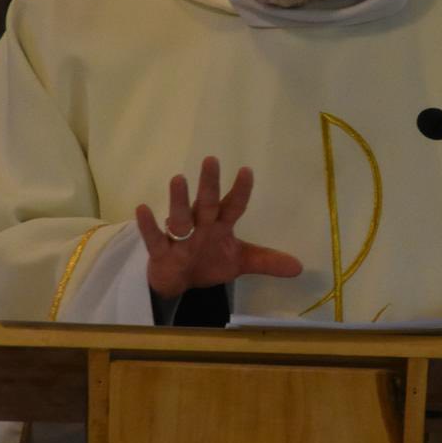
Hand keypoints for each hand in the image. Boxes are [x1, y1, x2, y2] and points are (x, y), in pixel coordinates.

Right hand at [135, 156, 303, 299]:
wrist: (180, 282)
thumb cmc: (209, 261)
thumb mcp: (240, 262)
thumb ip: (266, 261)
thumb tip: (299, 268)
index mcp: (221, 224)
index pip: (234, 205)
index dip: (241, 190)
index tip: (247, 171)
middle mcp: (201, 225)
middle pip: (207, 203)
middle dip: (209, 184)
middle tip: (211, 160)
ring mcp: (180, 237)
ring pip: (180, 216)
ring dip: (179, 200)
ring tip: (178, 178)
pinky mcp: (162, 252)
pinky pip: (154, 238)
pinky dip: (148, 225)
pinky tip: (142, 208)